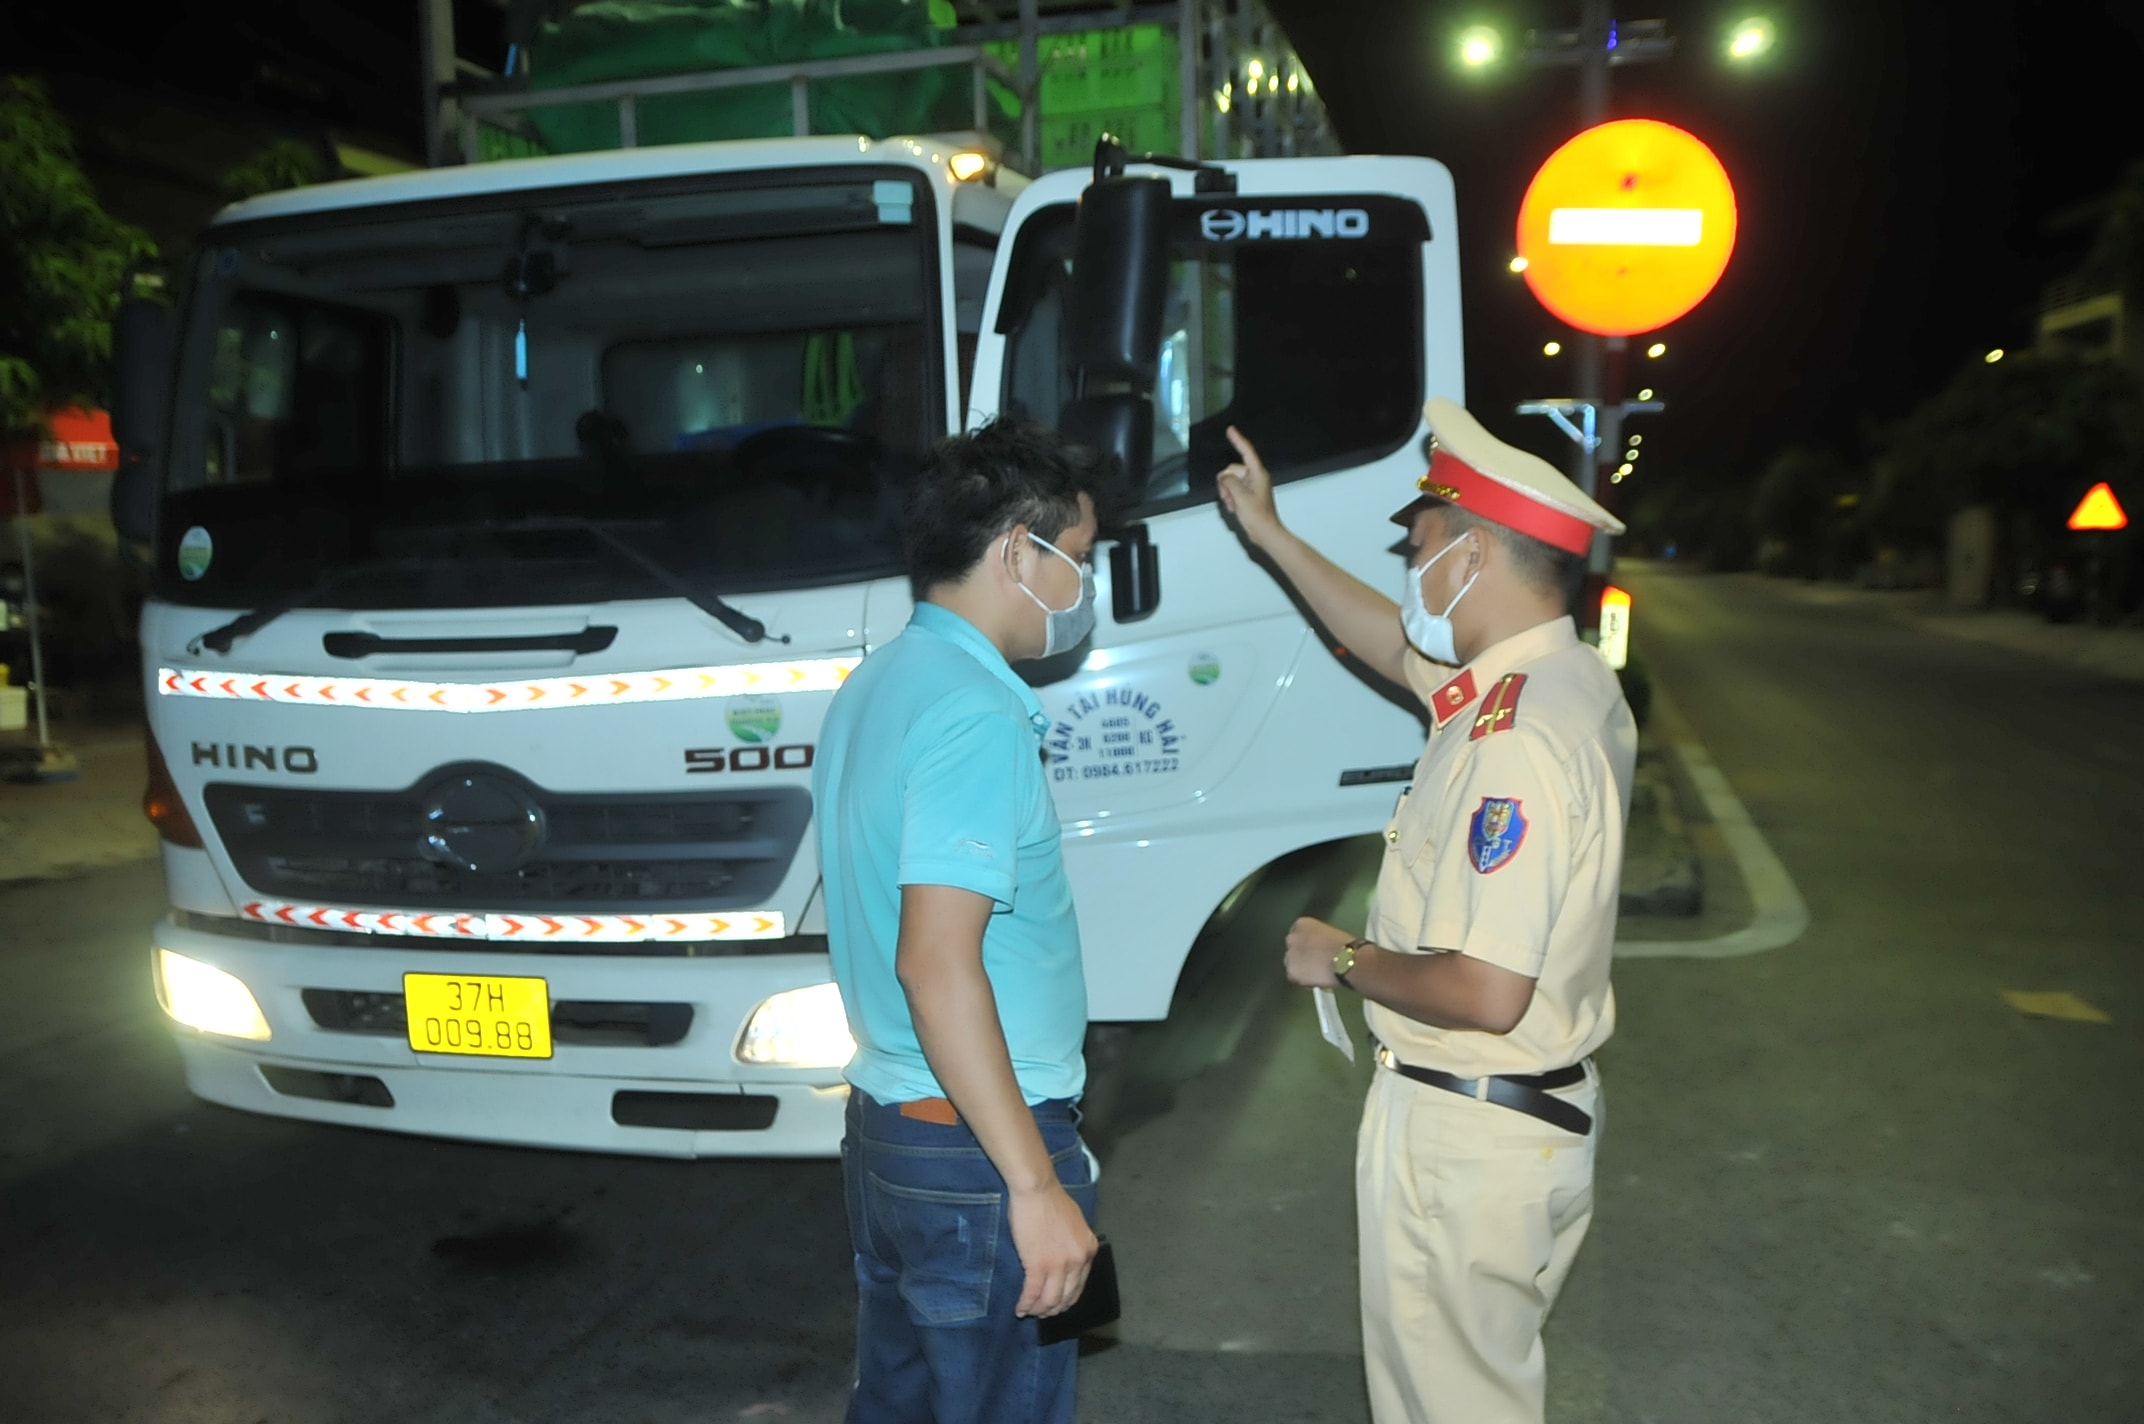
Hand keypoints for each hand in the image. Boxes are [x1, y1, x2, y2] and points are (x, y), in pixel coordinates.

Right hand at [1009, 1181, 1097, 1317]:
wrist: (1037, 1189)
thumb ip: (1075, 1244)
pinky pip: (1032, 1293)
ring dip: (1039, 1310)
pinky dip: (1026, 1304)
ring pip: (1050, 1299)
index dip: (1067, 1299)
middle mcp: (1078, 1261)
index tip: (1057, 1303)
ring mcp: (1059, 1265)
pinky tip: (1020, 1309)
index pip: (1080, 1285)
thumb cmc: (1051, 1200)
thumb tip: (1067, 1259)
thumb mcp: (1075, 1223)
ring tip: (1030, 1312)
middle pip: (1066, 1297)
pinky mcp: (1038, 1265)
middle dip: (1053, 1309)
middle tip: (1043, 1313)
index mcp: (1088, 1250)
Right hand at [1216, 425, 1285, 549]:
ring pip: (1230, 481)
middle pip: (1232, 470)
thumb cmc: (1259, 517)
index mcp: (1258, 474)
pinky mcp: (1248, 495)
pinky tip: (1235, 508)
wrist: (1265, 533)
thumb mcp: (1240, 496)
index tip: (1231, 430)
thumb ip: (1229, 481)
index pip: (1246, 451)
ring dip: (1228, 493)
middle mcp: (1255, 478)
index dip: (1238, 440)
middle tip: (1230, 498)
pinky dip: (1230, 498)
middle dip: (1226, 483)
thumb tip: (1224, 477)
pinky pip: (1233, 490)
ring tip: (1234, 505)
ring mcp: (1252, 487)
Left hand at [1284, 916, 1353, 988]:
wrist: (1346, 961)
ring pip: (1292, 963)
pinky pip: (1294, 977)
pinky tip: (1315, 980)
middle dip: (1301, 955)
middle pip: (1293, 948)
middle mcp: (1292, 937)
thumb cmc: (1345, 947)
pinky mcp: (1291, 971)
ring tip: (1316, 972)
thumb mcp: (1329, 933)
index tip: (1312, 949)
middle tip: (1315, 961)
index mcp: (1302, 924)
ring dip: (1301, 967)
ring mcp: (1290, 955)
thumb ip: (1317, 939)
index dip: (1306, 944)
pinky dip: (1303, 980)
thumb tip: (1318, 948)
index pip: (1297, 933)